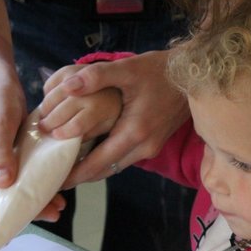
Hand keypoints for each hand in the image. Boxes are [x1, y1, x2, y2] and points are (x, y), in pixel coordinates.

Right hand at [0, 74, 64, 228]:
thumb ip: (0, 153)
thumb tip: (1, 183)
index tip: (4, 234)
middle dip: (19, 212)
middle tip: (51, 215)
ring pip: (5, 195)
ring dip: (30, 203)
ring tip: (57, 209)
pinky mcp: (0, 164)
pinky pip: (14, 183)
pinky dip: (32, 190)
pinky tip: (53, 195)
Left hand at [39, 50, 188, 187]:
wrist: (195, 75)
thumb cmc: (161, 71)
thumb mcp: (128, 69)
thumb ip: (96, 76)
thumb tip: (68, 86)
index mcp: (134, 132)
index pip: (98, 163)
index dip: (75, 174)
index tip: (56, 181)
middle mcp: (144, 146)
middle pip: (106, 170)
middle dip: (81, 176)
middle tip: (57, 177)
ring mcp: (151, 147)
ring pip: (116, 166)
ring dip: (95, 168)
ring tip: (70, 166)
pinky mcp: (154, 142)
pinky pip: (125, 158)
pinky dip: (107, 159)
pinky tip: (93, 151)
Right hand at [39, 65, 122, 141]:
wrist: (119, 82)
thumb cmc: (112, 110)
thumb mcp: (107, 126)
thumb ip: (90, 136)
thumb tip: (69, 147)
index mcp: (101, 108)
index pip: (77, 125)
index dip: (63, 133)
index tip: (55, 136)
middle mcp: (88, 91)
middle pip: (60, 111)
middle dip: (49, 123)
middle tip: (42, 129)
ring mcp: (77, 77)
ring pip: (52, 97)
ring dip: (44, 110)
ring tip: (42, 119)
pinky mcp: (68, 69)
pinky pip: (49, 84)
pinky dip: (46, 95)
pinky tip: (50, 103)